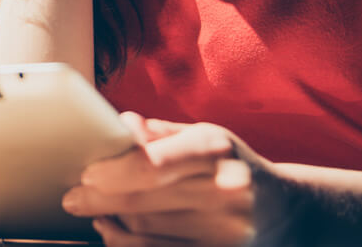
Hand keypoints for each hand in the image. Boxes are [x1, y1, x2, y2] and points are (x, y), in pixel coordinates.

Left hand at [61, 112, 264, 245]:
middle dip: (101, 200)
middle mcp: (224, 189)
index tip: (87, 173)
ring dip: (113, 223)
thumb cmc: (231, 165)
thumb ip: (162, 134)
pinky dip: (132, 244)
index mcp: (215, 150)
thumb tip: (122, 125)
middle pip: (146, 201)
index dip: (115, 172)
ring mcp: (227, 229)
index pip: (155, 164)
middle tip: (72, 198)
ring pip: (150, 231)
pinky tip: (115, 232)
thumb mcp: (206, 138)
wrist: (289, 210)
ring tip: (93, 213)